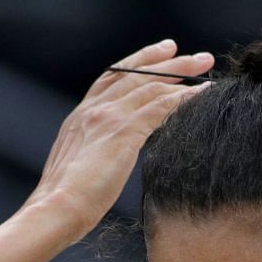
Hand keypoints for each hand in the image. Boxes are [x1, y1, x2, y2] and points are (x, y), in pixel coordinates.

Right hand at [28, 39, 212, 235]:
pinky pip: (161, 106)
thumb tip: (105, 161)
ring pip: (151, 84)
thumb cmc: (63, 204)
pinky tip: (203, 94)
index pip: (111, 77)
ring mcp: (107, 117)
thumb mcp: (74, 169)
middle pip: (135, 73)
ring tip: (206, 64)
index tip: (162, 52)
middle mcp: (92, 110)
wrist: (55, 210)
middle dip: (168, 61)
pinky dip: (185, 96)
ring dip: (182, 71)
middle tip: (197, 56)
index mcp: (79, 118)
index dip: (138, 62)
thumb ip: (90, 156)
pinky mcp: (123, 131)